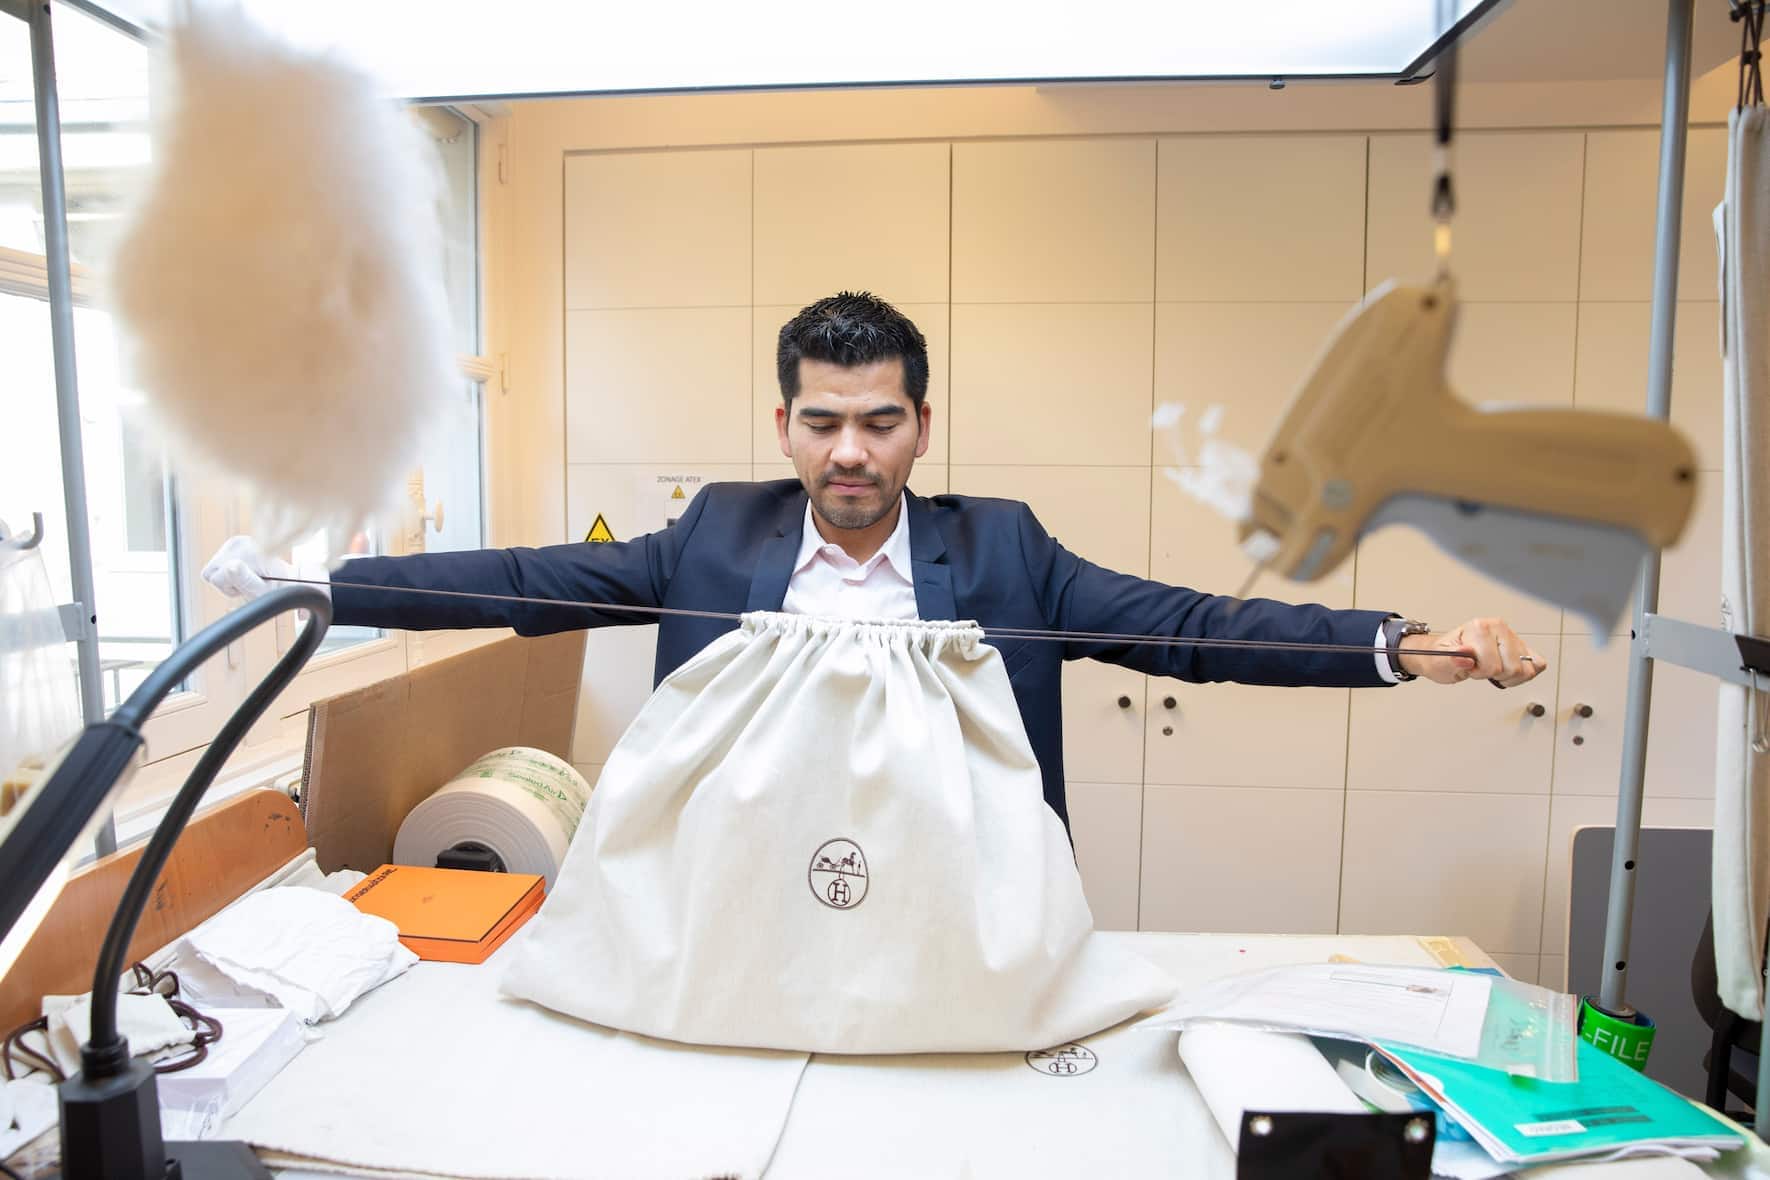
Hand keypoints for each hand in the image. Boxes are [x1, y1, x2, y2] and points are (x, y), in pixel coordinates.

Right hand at [201, 535, 327, 600]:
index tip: (246, 586)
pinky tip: (245, 571)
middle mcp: (239, 543)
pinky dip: (228, 570)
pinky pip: (218, 562)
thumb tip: (229, 567)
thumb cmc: (277, 588)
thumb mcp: (261, 591)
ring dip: (228, 576)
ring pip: (213, 567)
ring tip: (248, 578)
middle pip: (211, 571)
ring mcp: (236, 540)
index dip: (228, 588)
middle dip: (226, 581)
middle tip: (248, 583)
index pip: (214, 577)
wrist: (287, 577)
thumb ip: (244, 580)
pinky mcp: (234, 542)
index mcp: (247, 553)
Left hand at [1399, 617, 1544, 687]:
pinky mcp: (1522, 647)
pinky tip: (1507, 672)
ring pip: (1527, 669)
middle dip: (1494, 675)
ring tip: (1492, 670)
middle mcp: (1499, 628)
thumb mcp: (1440, 661)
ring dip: (1508, 677)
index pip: (1492, 663)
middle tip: (1479, 669)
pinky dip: (1523, 675)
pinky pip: (1537, 665)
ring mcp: (1513, 637)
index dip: (1479, 672)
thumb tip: (1464, 654)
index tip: (1469, 667)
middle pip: (1513, 667)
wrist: (1441, 655)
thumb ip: (1453, 659)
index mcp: (1480, 627)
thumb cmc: (1442, 656)